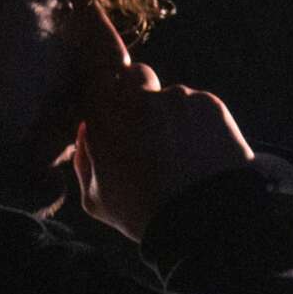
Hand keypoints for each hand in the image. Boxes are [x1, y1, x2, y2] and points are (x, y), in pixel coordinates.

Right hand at [71, 57, 256, 242]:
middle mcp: (138, 97)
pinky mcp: (208, 103)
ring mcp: (176, 97)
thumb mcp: (95, 198)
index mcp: (104, 117)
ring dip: (174, 115)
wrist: (203, 219)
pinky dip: (201, 125)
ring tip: (184, 155)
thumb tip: (87, 130)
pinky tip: (203, 155)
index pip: (98, 79)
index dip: (107, 91)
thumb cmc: (143, 214)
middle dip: (140, 92)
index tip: (113, 108)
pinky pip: (200, 106)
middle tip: (149, 127)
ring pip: (172, 96)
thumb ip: (83, 159)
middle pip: (136, 75)